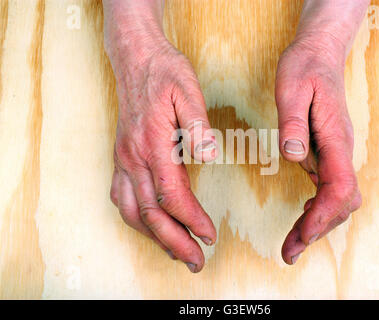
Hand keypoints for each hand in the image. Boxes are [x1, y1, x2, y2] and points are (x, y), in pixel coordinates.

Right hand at [105, 16, 216, 272]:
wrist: (136, 59)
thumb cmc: (165, 74)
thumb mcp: (188, 91)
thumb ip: (198, 125)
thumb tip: (210, 155)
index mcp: (153, 144)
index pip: (172, 195)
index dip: (191, 219)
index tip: (209, 236)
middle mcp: (133, 157)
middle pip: (151, 213)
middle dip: (174, 241)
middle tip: (195, 261)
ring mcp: (124, 158)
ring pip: (132, 211)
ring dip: (154, 236)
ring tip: (176, 251)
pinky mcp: (122, 157)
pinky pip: (121, 197)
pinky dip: (135, 219)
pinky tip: (148, 225)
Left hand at [276, 35, 361, 264]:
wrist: (318, 54)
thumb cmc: (305, 68)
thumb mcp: (292, 89)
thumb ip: (293, 124)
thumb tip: (295, 158)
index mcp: (334, 138)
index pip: (338, 187)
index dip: (322, 216)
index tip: (301, 235)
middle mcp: (339, 149)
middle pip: (341, 202)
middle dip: (317, 230)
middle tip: (289, 251)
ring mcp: (335, 152)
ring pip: (337, 199)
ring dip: (317, 224)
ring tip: (293, 243)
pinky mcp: (326, 152)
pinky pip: (329, 188)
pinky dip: (318, 208)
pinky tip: (304, 214)